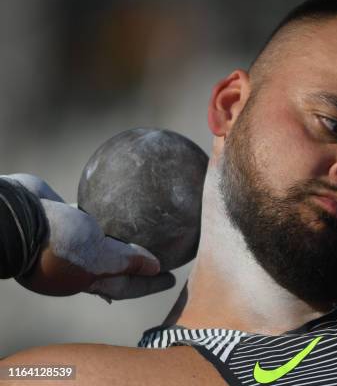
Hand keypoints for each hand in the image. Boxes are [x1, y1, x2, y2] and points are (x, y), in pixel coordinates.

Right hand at [4, 174, 174, 300]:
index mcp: (86, 279)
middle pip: (116, 267)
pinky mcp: (61, 216)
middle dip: (138, 266)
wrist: (14, 214)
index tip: (173, 278)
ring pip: (103, 241)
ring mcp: (68, 241)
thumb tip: (156, 267)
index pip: (127, 286)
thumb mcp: (96, 254)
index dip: (150, 284)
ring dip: (122, 238)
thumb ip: (126, 261)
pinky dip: (105, 212)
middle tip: (162, 257)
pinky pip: (89, 215)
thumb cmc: (56, 238)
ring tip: (144, 229)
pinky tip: (119, 199)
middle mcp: (78, 263)